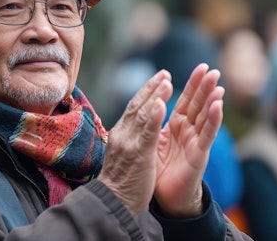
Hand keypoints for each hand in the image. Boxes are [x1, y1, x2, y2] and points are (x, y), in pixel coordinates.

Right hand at [98, 70, 173, 215]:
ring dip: (155, 95)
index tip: (159, 79)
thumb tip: (134, 127)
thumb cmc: (119, 182)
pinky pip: (148, 133)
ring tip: (167, 81)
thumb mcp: (122, 154)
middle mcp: (122, 134)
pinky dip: (154, 116)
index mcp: (120, 134)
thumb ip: (128, 138)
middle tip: (165, 73)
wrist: (110, 202)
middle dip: (152, 87)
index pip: (134, 107)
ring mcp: (129, 143)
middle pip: (137, 105)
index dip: (147, 92)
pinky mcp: (138, 154)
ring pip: (142, 114)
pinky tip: (162, 104)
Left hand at [155, 64, 223, 217]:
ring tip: (218, 83)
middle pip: (197, 104)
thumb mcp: (153, 141)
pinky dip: (214, 119)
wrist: (165, 197)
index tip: (199, 67)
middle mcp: (187, 131)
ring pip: (205, 116)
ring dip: (212, 99)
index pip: (184, 100)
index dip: (190, 85)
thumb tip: (153, 102)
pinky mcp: (199, 154)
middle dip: (203, 86)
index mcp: (175, 126)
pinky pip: (207, 134)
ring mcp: (195, 141)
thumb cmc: (160, 170)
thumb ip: (155, 122)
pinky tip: (219, 105)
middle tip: (211, 69)